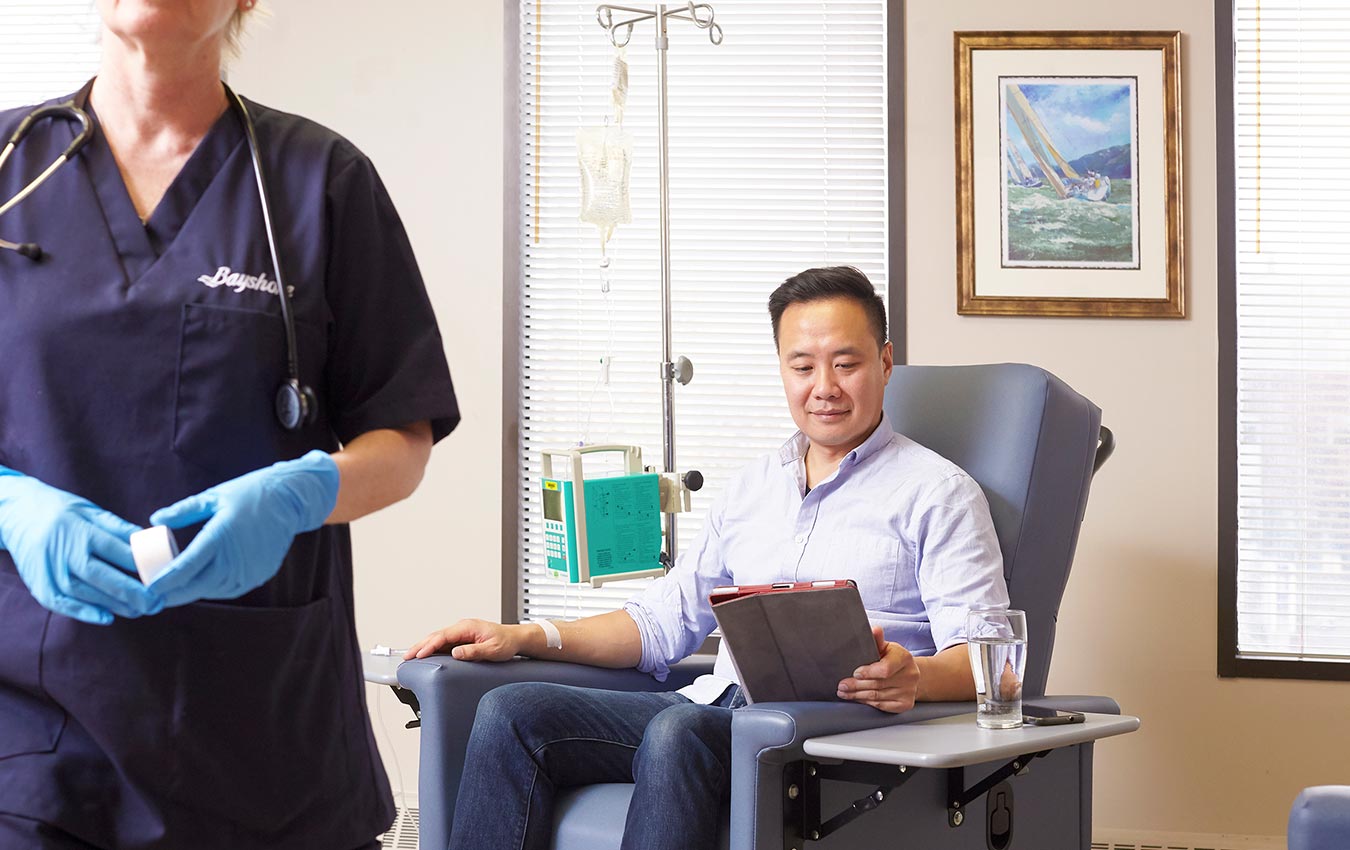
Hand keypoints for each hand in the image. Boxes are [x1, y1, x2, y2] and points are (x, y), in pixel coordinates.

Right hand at [0, 468, 161, 624]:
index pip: (117, 551)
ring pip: (85, 593)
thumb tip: (151, 540)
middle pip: (102, 577)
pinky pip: (62, 604)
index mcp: (82, 531)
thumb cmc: (62, 511)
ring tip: (140, 611)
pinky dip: (84, 612)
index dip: (142, 566)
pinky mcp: (38, 585)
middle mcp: (64, 552)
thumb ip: (119, 528)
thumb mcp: (91, 511)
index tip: (164, 575)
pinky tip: (107, 618)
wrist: (16, 513)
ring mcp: (49, 570)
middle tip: (157, 603)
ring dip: (114, 605)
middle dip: (132, 593)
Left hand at [147, 451, 338, 606]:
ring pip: (211, 590)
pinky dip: (212, 587)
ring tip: (173, 586)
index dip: (164, 580)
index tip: (146, 587)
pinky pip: (228, 589)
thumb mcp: (214, 496)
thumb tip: (155, 519)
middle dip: (171, 594)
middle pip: (195, 586)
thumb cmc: (249, 494)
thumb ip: (183, 511)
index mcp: (221, 535)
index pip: (186, 566)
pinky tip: (201, 580)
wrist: (290, 501)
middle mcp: (236, 558)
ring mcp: (249, 570)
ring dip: (191, 590)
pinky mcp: (259, 576)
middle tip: (152, 595)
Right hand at [405, 619, 526, 662]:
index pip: (443, 636)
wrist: (516, 639)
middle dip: (420, 646)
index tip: (419, 655)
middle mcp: (462, 627)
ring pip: (438, 638)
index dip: (429, 646)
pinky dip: (433, 648)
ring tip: (411, 656)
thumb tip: (455, 653)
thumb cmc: (506, 643)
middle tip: (406, 657)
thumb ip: (473, 651)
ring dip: (424, 646)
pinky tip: (426, 655)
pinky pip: (444, 642)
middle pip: (436, 636)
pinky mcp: (463, 638)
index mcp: (467, 627)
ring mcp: (462, 632)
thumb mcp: (492, 650)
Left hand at [836, 626, 919, 713]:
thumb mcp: (886, 647)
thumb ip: (877, 640)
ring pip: (878, 696)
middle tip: (842, 685)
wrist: (909, 673)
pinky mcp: (906, 704)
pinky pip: (882, 706)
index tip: (855, 673)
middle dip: (856, 685)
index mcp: (905, 658)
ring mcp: (909, 691)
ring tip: (844, 692)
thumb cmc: (893, 659)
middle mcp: (910, 675)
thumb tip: (874, 629)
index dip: (868, 672)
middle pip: (878, 684)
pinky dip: (867, 703)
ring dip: (858, 695)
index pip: (885, 669)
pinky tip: (857, 699)